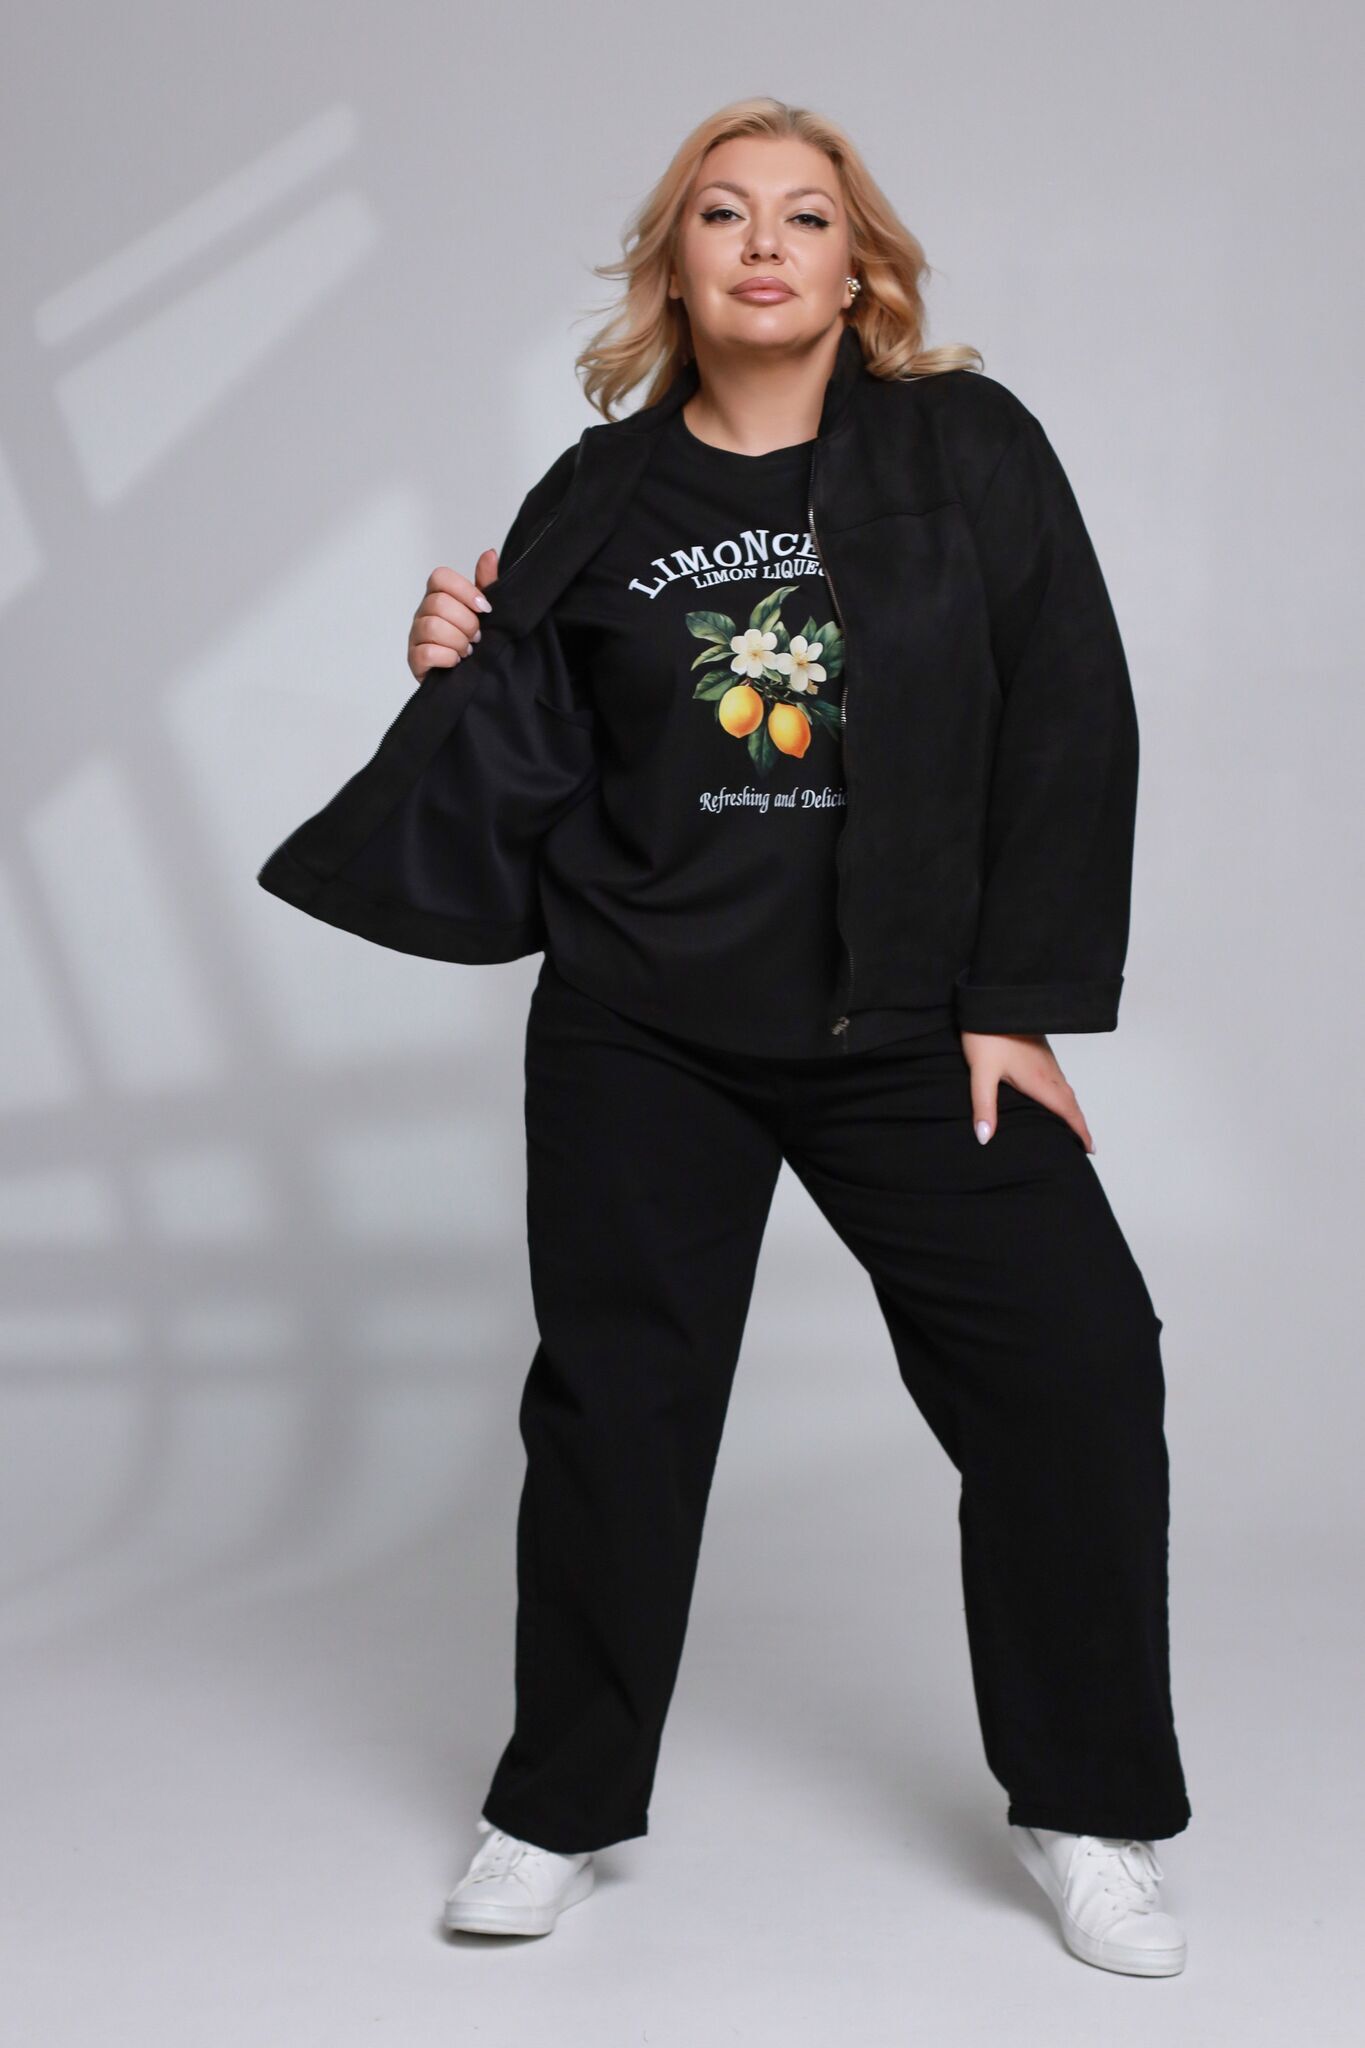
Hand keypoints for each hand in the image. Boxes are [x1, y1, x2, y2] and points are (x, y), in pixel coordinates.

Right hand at [408, 550, 499, 682]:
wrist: (473, 676)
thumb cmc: (475, 640)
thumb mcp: (485, 611)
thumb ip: (487, 583)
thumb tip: (490, 553)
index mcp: (439, 596)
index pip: (440, 577)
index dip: (465, 590)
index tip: (485, 608)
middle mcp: (423, 612)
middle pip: (439, 603)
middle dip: (466, 622)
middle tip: (477, 636)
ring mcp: (416, 635)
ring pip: (433, 627)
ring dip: (458, 641)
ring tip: (468, 651)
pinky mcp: (414, 659)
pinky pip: (426, 652)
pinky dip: (447, 658)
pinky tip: (455, 662)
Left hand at [960, 1030, 1095, 1154]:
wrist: (994, 998)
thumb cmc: (986, 1034)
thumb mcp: (981, 1072)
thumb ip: (984, 1106)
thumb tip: (984, 1137)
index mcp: (1039, 1080)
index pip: (1066, 1111)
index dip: (1079, 1130)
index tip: (1090, 1149)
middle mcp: (1048, 1070)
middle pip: (1070, 1102)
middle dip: (1079, 1123)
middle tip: (1085, 1144)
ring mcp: (1046, 1059)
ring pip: (1065, 1089)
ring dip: (1072, 1108)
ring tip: (1072, 1125)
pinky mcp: (1040, 1051)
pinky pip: (1058, 1078)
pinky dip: (1063, 1094)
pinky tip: (1053, 1095)